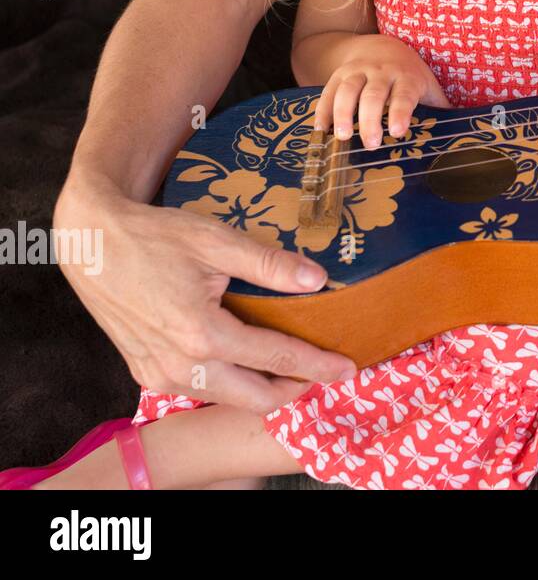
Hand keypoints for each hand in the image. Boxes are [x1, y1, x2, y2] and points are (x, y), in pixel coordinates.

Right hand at [52, 171, 357, 412]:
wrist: (91, 243)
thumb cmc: (154, 237)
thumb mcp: (217, 241)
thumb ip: (269, 264)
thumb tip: (318, 279)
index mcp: (202, 333)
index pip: (276, 358)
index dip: (317, 366)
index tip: (348, 369)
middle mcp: (179, 364)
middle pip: (254, 399)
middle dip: (294, 389)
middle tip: (321, 369)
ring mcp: (158, 373)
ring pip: (225, 399)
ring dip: (260, 389)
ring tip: (288, 366)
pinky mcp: (144, 371)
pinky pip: (197, 390)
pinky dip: (228, 384)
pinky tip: (244, 361)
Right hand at [314, 34, 450, 147]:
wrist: (382, 47)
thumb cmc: (410, 76)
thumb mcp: (428, 87)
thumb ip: (441, 109)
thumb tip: (463, 136)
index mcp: (407, 77)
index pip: (404, 94)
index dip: (400, 111)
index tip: (399, 131)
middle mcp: (381, 72)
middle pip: (373, 94)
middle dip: (371, 119)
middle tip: (371, 143)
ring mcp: (358, 72)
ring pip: (348, 90)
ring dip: (343, 113)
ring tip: (343, 137)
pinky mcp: (339, 75)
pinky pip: (328, 92)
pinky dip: (323, 110)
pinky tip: (321, 131)